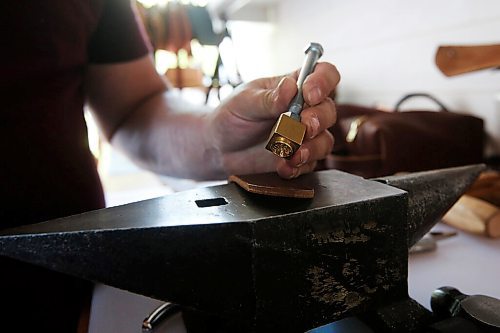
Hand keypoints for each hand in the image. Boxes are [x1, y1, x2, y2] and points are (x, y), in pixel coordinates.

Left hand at [206, 62, 339, 177]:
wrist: (219, 148)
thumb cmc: (231, 117)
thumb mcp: (244, 102)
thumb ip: (268, 98)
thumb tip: (290, 88)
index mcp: (294, 87)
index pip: (322, 74)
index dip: (323, 82)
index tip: (310, 94)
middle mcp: (304, 110)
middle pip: (328, 110)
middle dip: (318, 119)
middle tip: (302, 127)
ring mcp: (303, 136)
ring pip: (324, 141)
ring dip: (311, 148)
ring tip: (292, 153)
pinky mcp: (298, 158)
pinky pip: (309, 164)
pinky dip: (298, 166)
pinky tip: (283, 166)